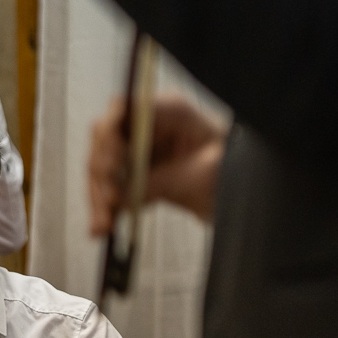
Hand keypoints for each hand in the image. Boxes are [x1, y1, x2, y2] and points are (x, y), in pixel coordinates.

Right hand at [88, 93, 225, 235]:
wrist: (239, 192)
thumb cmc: (233, 171)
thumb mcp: (203, 174)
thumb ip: (162, 182)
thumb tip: (122, 197)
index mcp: (169, 111)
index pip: (124, 109)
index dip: (109, 136)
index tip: (110, 168)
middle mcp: (147, 126)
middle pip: (105, 140)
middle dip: (101, 174)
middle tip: (108, 202)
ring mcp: (137, 149)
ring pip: (101, 167)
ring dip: (98, 197)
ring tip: (103, 226)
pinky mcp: (132, 173)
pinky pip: (108, 188)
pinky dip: (104, 208)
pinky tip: (101, 228)